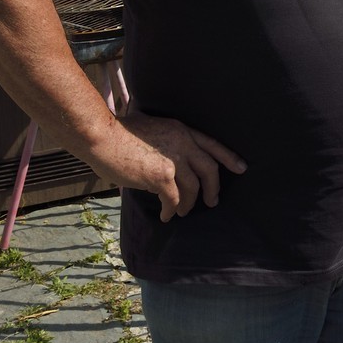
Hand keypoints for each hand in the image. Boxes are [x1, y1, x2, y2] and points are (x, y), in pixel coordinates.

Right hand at [89, 113, 246, 222]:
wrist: (102, 137)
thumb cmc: (119, 133)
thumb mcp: (151, 127)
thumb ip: (164, 139)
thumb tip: (166, 159)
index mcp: (181, 130)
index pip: (212, 145)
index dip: (229, 157)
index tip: (241, 168)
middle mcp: (183, 143)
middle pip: (209, 169)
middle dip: (213, 188)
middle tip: (213, 201)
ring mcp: (174, 160)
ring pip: (193, 188)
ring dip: (189, 204)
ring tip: (182, 212)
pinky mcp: (161, 177)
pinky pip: (173, 199)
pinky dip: (171, 210)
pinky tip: (166, 215)